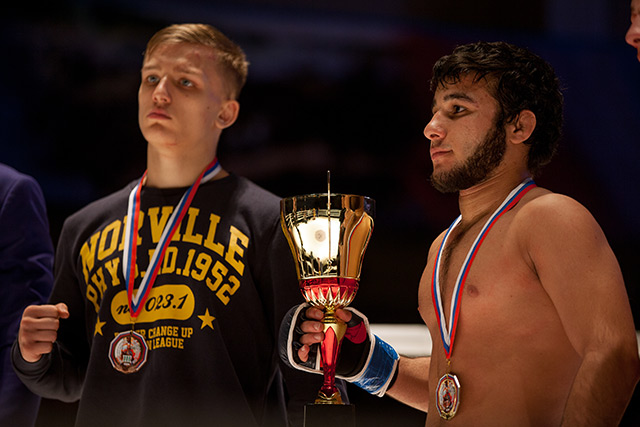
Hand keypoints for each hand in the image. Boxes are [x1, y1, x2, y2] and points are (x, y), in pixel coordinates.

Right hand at [18, 303, 68, 362]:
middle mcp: (25, 322)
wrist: (26, 343)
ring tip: (42, 337)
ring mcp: (25, 335)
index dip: (55, 317)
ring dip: (51, 338)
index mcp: (30, 310)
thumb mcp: (49, 313)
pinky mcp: (28, 348)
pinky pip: (49, 347)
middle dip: (54, 328)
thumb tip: (66, 314)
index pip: (54, 311)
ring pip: (53, 335)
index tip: (45, 320)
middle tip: (45, 330)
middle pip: (55, 323)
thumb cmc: (41, 324)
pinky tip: (39, 345)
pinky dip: (47, 347)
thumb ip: (61, 308)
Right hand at [279, 303, 399, 395]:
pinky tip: (306, 349)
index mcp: (322, 319)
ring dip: (308, 337)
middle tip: (320, 327)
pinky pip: (301, 355)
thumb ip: (349, 316)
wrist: (361, 356)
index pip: (310, 312)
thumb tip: (340, 311)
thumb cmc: (357, 337)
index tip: (321, 314)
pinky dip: (301, 352)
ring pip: (302, 338)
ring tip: (321, 337)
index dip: (312, 312)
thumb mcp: (356, 324)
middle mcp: (314, 330)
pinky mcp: (313, 357)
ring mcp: (313, 344)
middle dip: (310, 325)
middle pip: (304, 325)